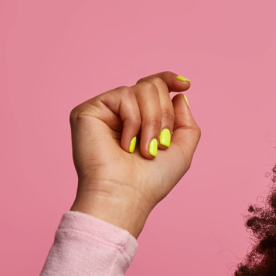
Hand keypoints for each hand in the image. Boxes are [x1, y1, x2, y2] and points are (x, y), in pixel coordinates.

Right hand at [68, 71, 200, 236]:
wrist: (125, 195)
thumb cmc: (151, 180)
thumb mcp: (180, 151)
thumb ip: (186, 122)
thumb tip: (178, 93)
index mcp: (139, 119)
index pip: (152, 86)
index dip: (168, 80)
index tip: (185, 85)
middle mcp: (120, 112)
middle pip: (152, 85)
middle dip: (164, 116)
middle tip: (159, 145)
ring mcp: (104, 110)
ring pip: (142, 88)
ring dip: (153, 122)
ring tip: (145, 150)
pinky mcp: (89, 110)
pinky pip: (124, 96)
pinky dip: (134, 122)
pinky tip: (126, 145)